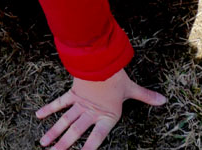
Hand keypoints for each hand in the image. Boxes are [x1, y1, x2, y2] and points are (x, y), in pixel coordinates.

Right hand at [36, 72, 165, 149]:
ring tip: (43, 143)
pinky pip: (59, 103)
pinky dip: (49, 109)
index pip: (97, 137)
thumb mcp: (132, 89)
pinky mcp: (73, 93)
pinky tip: (38, 115)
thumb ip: (146, 97)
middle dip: (64, 145)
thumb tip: (163, 100)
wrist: (101, 61)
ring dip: (53, 132)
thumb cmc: (117, 77)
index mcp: (106, 115)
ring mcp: (80, 104)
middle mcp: (91, 112)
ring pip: (64, 121)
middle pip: (75, 132)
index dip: (89, 148)